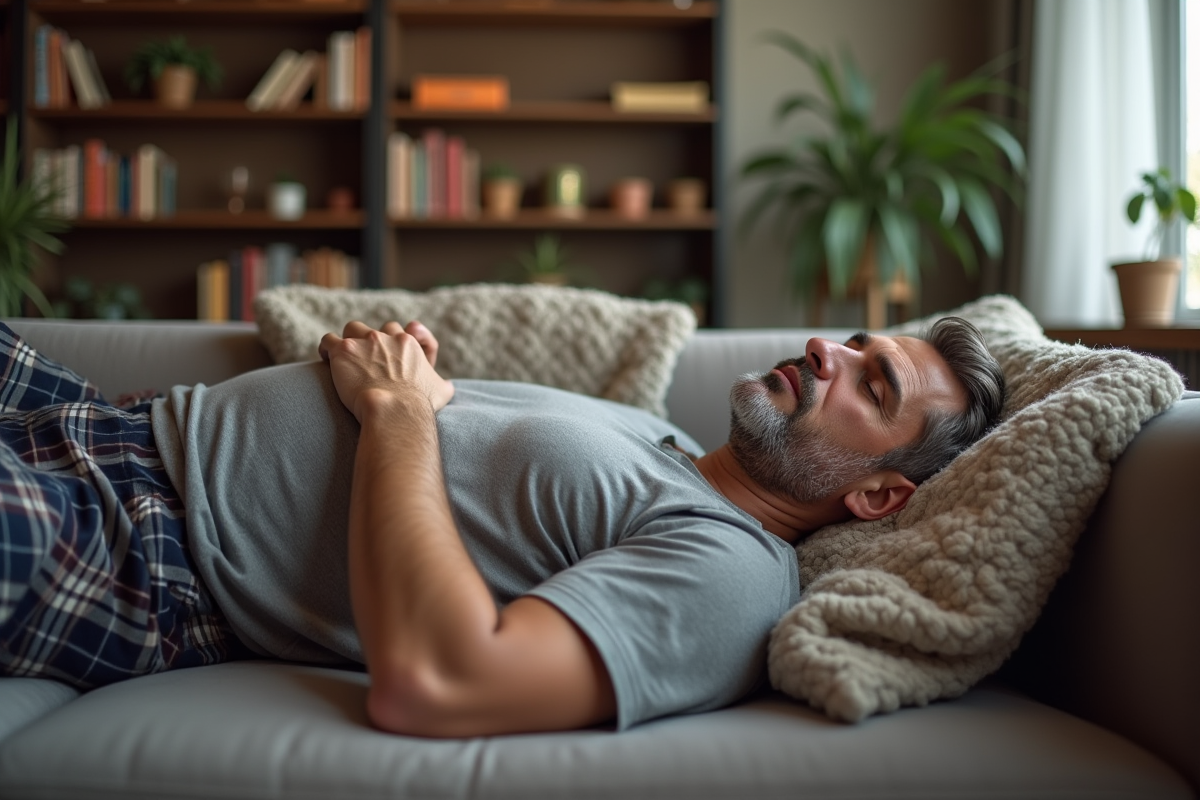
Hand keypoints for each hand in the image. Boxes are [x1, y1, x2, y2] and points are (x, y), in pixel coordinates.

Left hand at [318, 320, 454, 420]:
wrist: (395, 409)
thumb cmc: (419, 404)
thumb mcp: (442, 391)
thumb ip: (444, 383)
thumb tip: (448, 385)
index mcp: (408, 342)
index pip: (398, 330)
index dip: (392, 341)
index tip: (388, 354)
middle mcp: (385, 337)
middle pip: (373, 329)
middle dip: (369, 342)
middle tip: (365, 361)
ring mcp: (363, 342)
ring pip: (351, 328)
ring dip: (348, 341)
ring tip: (343, 358)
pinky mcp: (343, 351)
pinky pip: (328, 340)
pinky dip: (326, 348)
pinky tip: (326, 359)